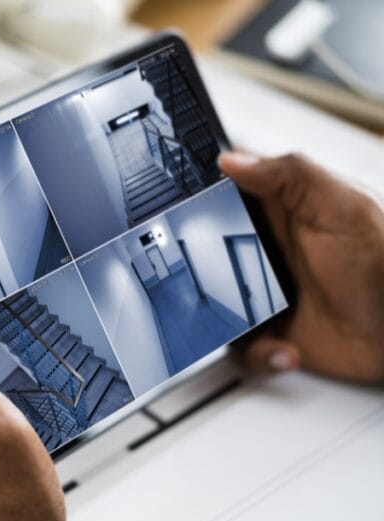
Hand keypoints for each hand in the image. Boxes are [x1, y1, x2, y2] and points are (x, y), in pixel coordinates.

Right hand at [219, 151, 383, 382]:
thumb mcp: (344, 208)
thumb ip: (291, 176)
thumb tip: (233, 159)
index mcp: (280, 213)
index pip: (224, 195)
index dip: (197, 200)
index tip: (181, 212)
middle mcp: (266, 252)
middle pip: (203, 255)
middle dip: (198, 274)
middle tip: (216, 283)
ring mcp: (264, 293)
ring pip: (213, 306)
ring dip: (229, 323)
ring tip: (259, 325)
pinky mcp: (270, 332)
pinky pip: (240, 347)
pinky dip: (258, 354)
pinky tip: (285, 349)